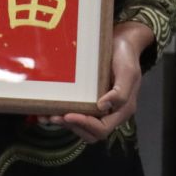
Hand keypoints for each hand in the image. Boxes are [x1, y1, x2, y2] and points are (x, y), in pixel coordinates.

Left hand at [43, 22, 154, 143]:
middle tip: (54, 116)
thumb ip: (121, 92)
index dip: (85, 124)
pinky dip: (64, 116)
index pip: (102, 128)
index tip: (67, 114)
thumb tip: (102, 107)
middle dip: (72, 126)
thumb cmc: (125, 57)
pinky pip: (78, 114)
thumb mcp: (128, 71)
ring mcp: (100, 109)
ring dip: (65, 123)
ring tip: (47, 115)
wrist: (123, 43)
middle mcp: (111, 113)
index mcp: (122, 110)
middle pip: (90, 132)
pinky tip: (49, 111)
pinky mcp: (91, 101)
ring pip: (82, 127)